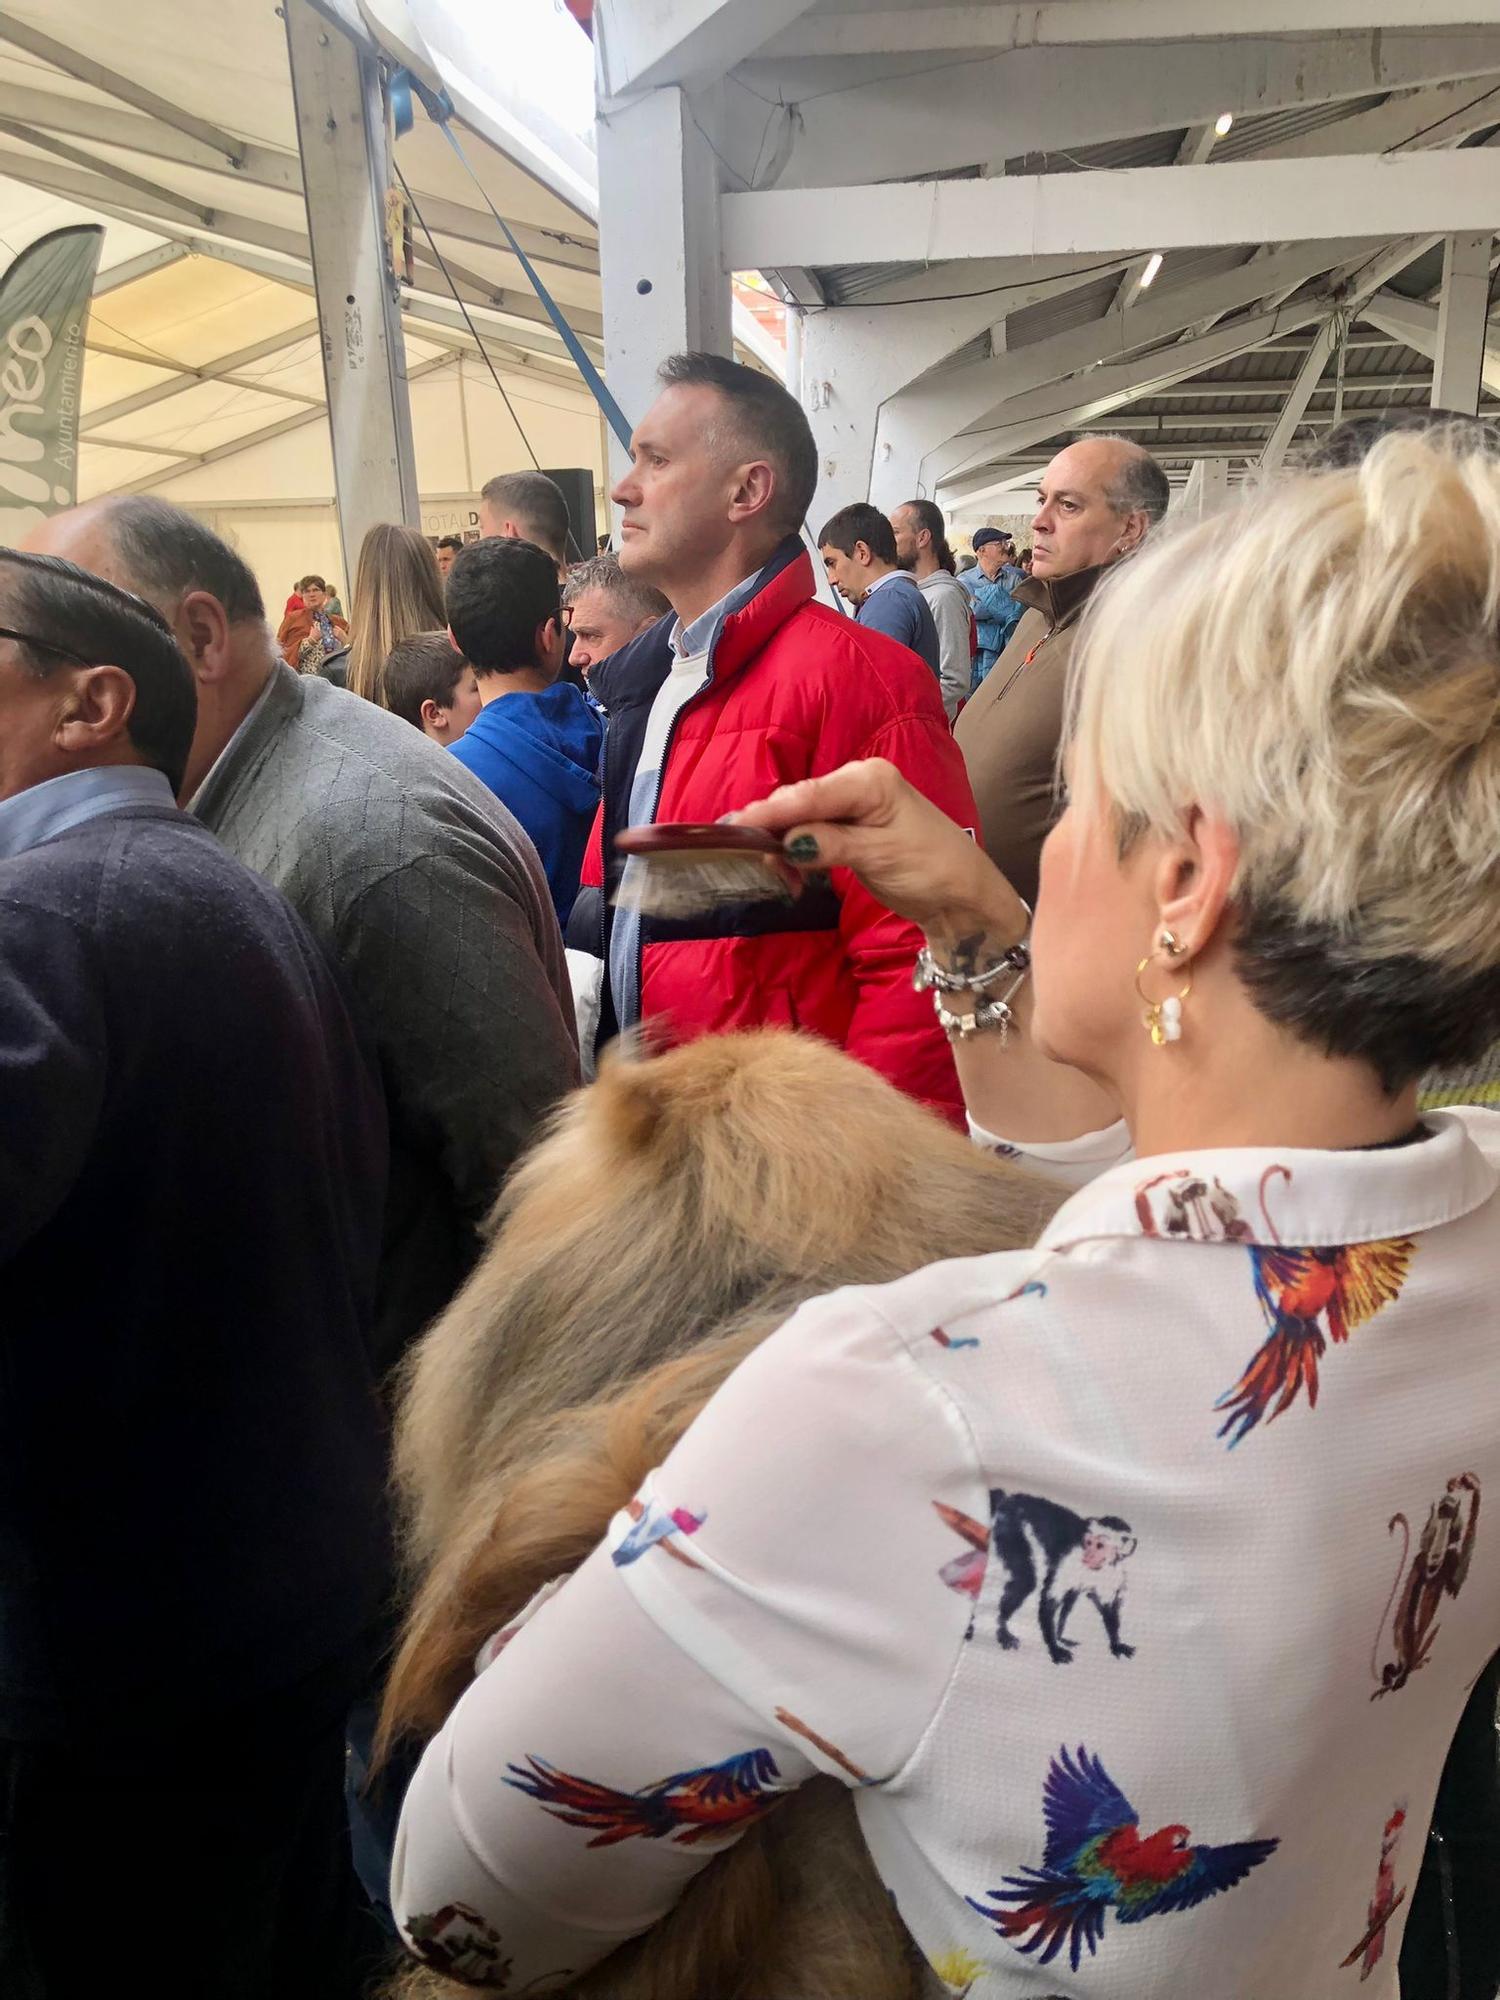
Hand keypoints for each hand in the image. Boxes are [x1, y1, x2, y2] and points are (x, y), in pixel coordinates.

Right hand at [730, 760, 1027, 954]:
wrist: (962, 896)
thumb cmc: (932, 870)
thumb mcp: (879, 857)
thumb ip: (831, 845)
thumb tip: (787, 842)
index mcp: (870, 779)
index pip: (808, 794)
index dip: (769, 812)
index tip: (734, 828)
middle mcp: (858, 781)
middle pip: (799, 801)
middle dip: (772, 831)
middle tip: (753, 863)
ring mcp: (853, 803)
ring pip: (800, 818)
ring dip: (783, 846)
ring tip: (780, 878)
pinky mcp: (850, 826)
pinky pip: (811, 831)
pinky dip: (798, 852)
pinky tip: (793, 874)